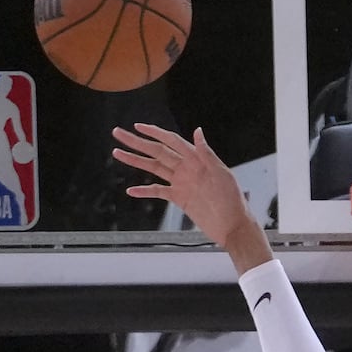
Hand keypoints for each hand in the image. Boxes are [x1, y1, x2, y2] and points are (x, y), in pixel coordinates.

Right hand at [110, 123, 251, 247]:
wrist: (232, 226)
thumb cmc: (232, 199)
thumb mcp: (222, 173)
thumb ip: (207, 153)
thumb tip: (197, 132)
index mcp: (195, 159)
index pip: (171, 140)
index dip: (154, 132)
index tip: (138, 126)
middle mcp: (186, 168)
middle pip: (156, 151)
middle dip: (137, 142)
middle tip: (118, 133)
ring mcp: (181, 183)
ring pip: (153, 168)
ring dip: (135, 161)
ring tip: (118, 153)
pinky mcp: (179, 198)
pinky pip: (158, 192)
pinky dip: (144, 191)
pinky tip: (131, 190)